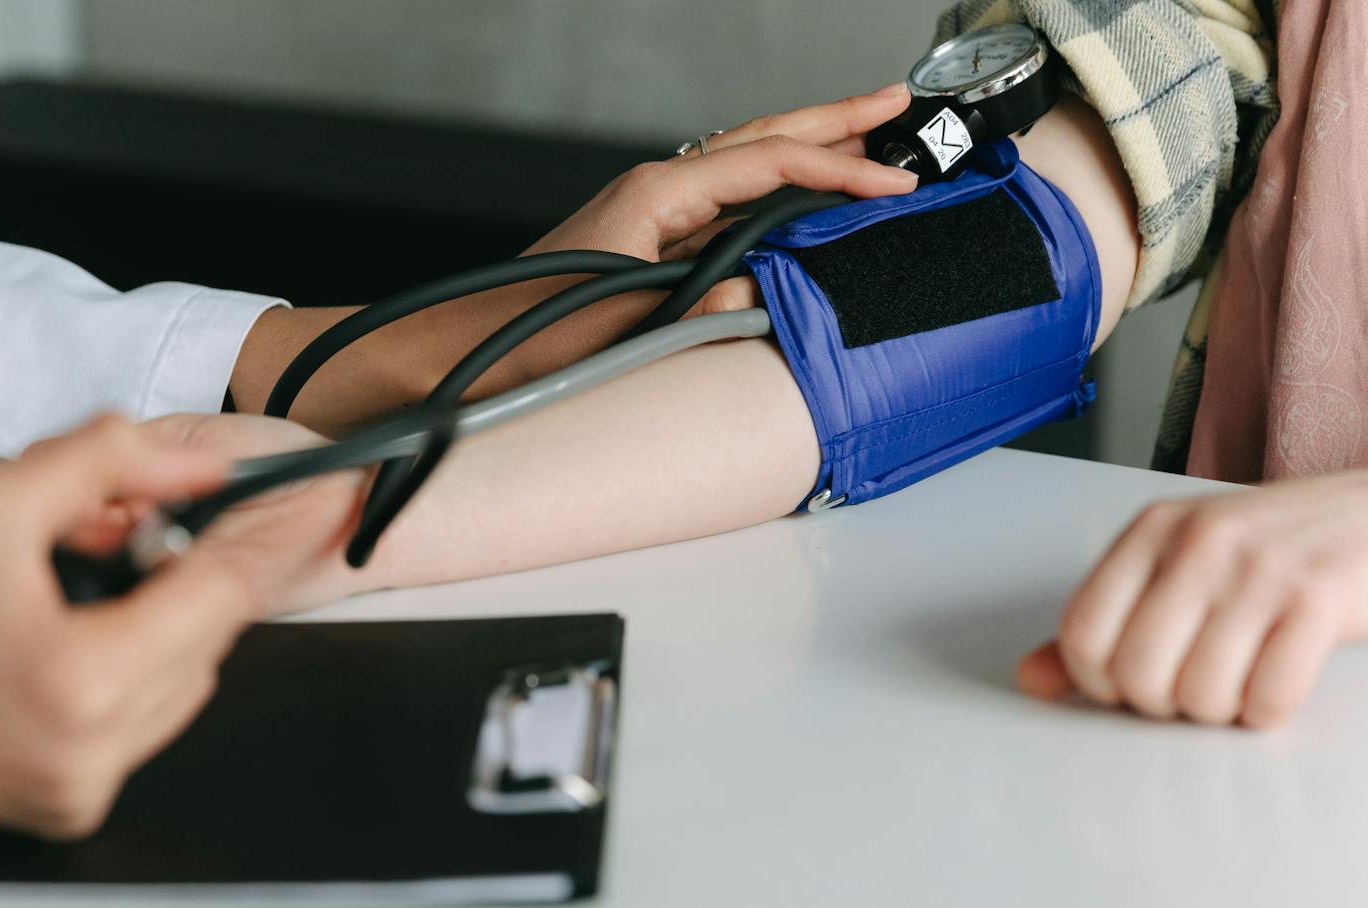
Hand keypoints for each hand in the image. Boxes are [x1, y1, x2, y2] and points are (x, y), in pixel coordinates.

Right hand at [0, 415, 353, 835]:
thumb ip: (108, 462)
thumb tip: (200, 465)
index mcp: (85, 679)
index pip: (222, 596)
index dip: (268, 537)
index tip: (321, 497)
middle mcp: (97, 749)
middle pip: (208, 639)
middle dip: (179, 580)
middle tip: (112, 545)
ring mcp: (88, 788)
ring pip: (187, 683)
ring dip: (159, 631)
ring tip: (72, 601)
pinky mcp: (75, 807)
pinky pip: (146, 725)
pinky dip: (130, 679)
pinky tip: (65, 651)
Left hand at [527, 83, 917, 315]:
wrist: (471, 346)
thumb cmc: (532, 334)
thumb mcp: (626, 323)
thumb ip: (702, 307)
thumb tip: (763, 293)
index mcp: (656, 193)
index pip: (771, 164)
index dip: (841, 170)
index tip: (896, 183)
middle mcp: (658, 188)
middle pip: (764, 137)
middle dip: (835, 119)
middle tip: (896, 102)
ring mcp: (654, 209)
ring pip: (749, 163)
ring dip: (810, 146)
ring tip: (867, 135)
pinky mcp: (651, 237)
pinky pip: (731, 199)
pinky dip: (777, 187)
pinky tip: (802, 195)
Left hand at [1017, 451, 1367, 727]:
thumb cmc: (1269, 552)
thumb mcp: (1176, 566)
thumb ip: (1103, 622)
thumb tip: (1033, 682)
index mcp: (1150, 531)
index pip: (1081, 632)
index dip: (1099, 681)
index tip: (1131, 682)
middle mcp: (1199, 543)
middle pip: (1136, 674)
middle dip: (1160, 704)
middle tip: (1193, 685)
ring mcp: (1260, 569)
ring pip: (1199, 694)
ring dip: (1218, 711)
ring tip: (1238, 679)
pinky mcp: (1321, 600)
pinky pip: (1268, 697)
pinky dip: (1267, 711)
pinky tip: (1275, 684)